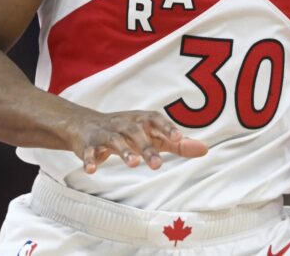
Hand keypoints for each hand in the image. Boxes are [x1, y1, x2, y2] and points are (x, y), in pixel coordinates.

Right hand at [66, 110, 208, 173]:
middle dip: (146, 147)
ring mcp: (104, 133)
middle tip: (157, 165)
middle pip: (135, 132)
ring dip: (123, 151)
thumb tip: (205, 149)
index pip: (155, 120)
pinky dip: (89, 159)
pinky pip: (88, 151)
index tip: (178, 138)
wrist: (84, 124)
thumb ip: (176, 144)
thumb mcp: (151, 135)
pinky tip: (92, 170)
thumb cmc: (127, 131)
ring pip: (114, 139)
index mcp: (140, 120)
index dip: (166, 128)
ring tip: (133, 164)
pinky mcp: (87, 144)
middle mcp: (123, 124)